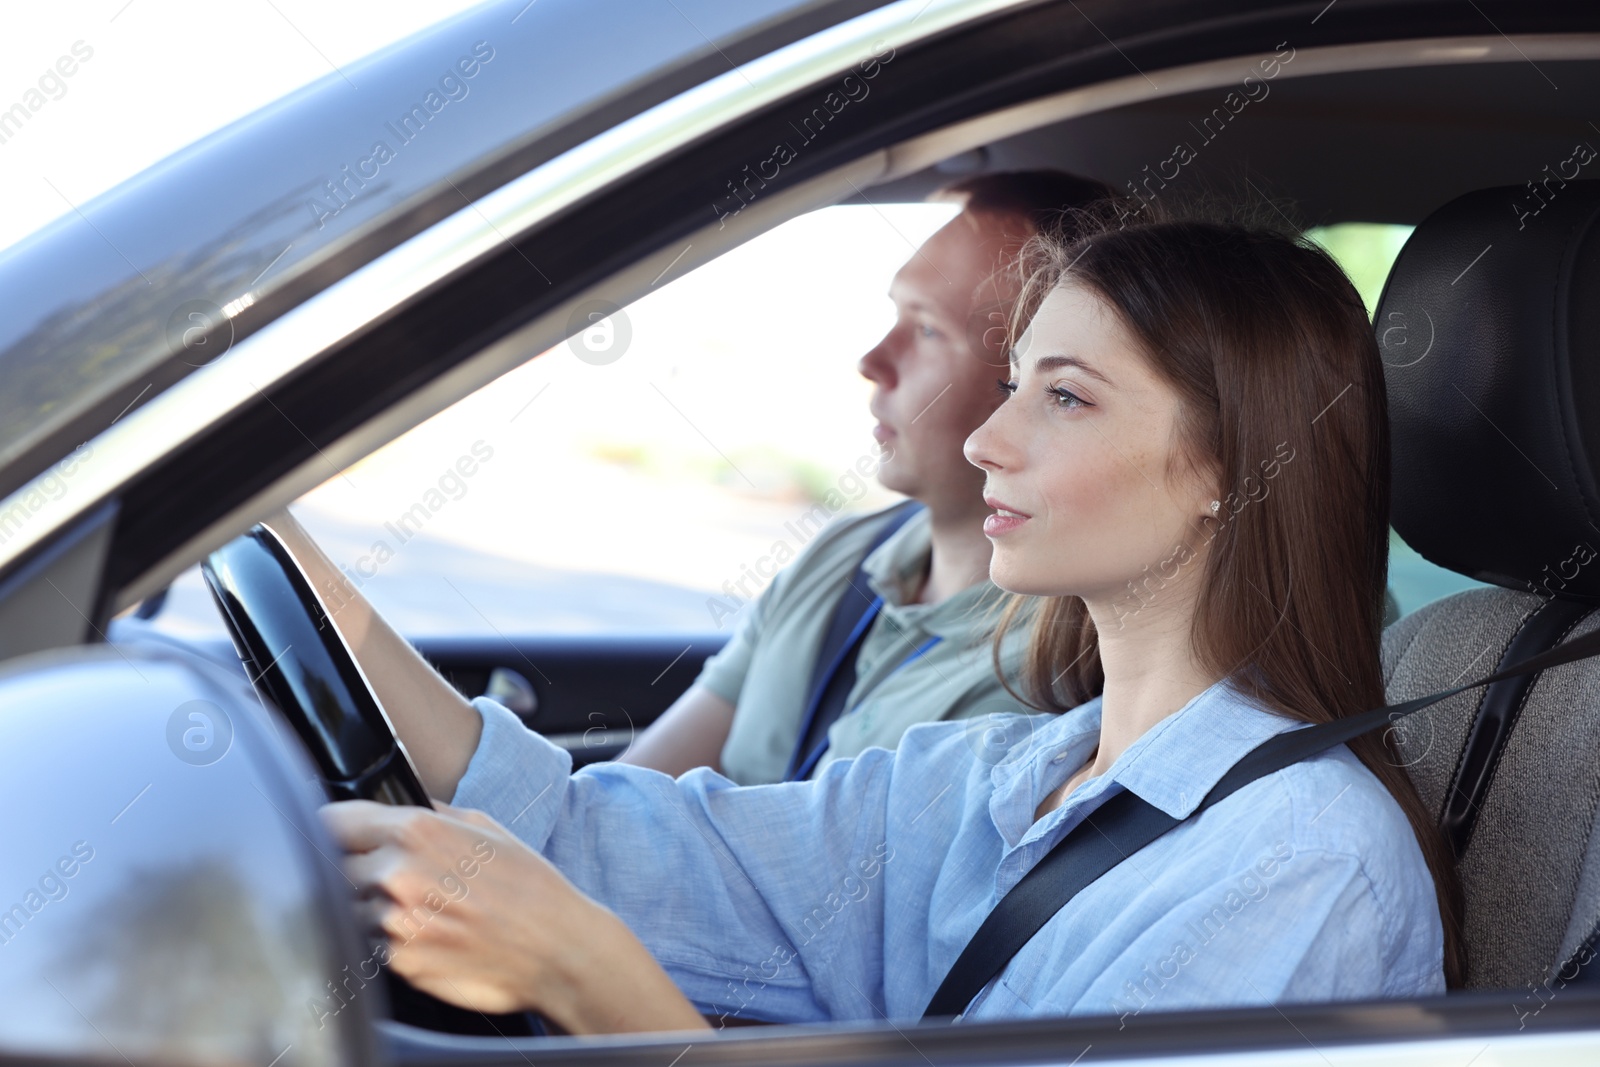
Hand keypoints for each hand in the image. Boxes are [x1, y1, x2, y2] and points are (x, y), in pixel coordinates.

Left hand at [320, 799, 709, 1034]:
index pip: (336, 821)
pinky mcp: (400, 963)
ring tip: (424, 912)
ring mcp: (396, 922)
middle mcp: (399, 874)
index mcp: (417, 831)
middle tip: (395, 880)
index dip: (331, 826)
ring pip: (353, 909)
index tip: (333, 834)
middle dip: (358, 870)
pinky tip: (430, 936)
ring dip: (375, 909)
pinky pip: (373, 946)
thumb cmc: (529, 885)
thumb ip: (433, 813)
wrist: (557, 947)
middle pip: (337, 866)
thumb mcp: (487, 827)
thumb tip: (397, 809)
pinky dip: (391, 942)